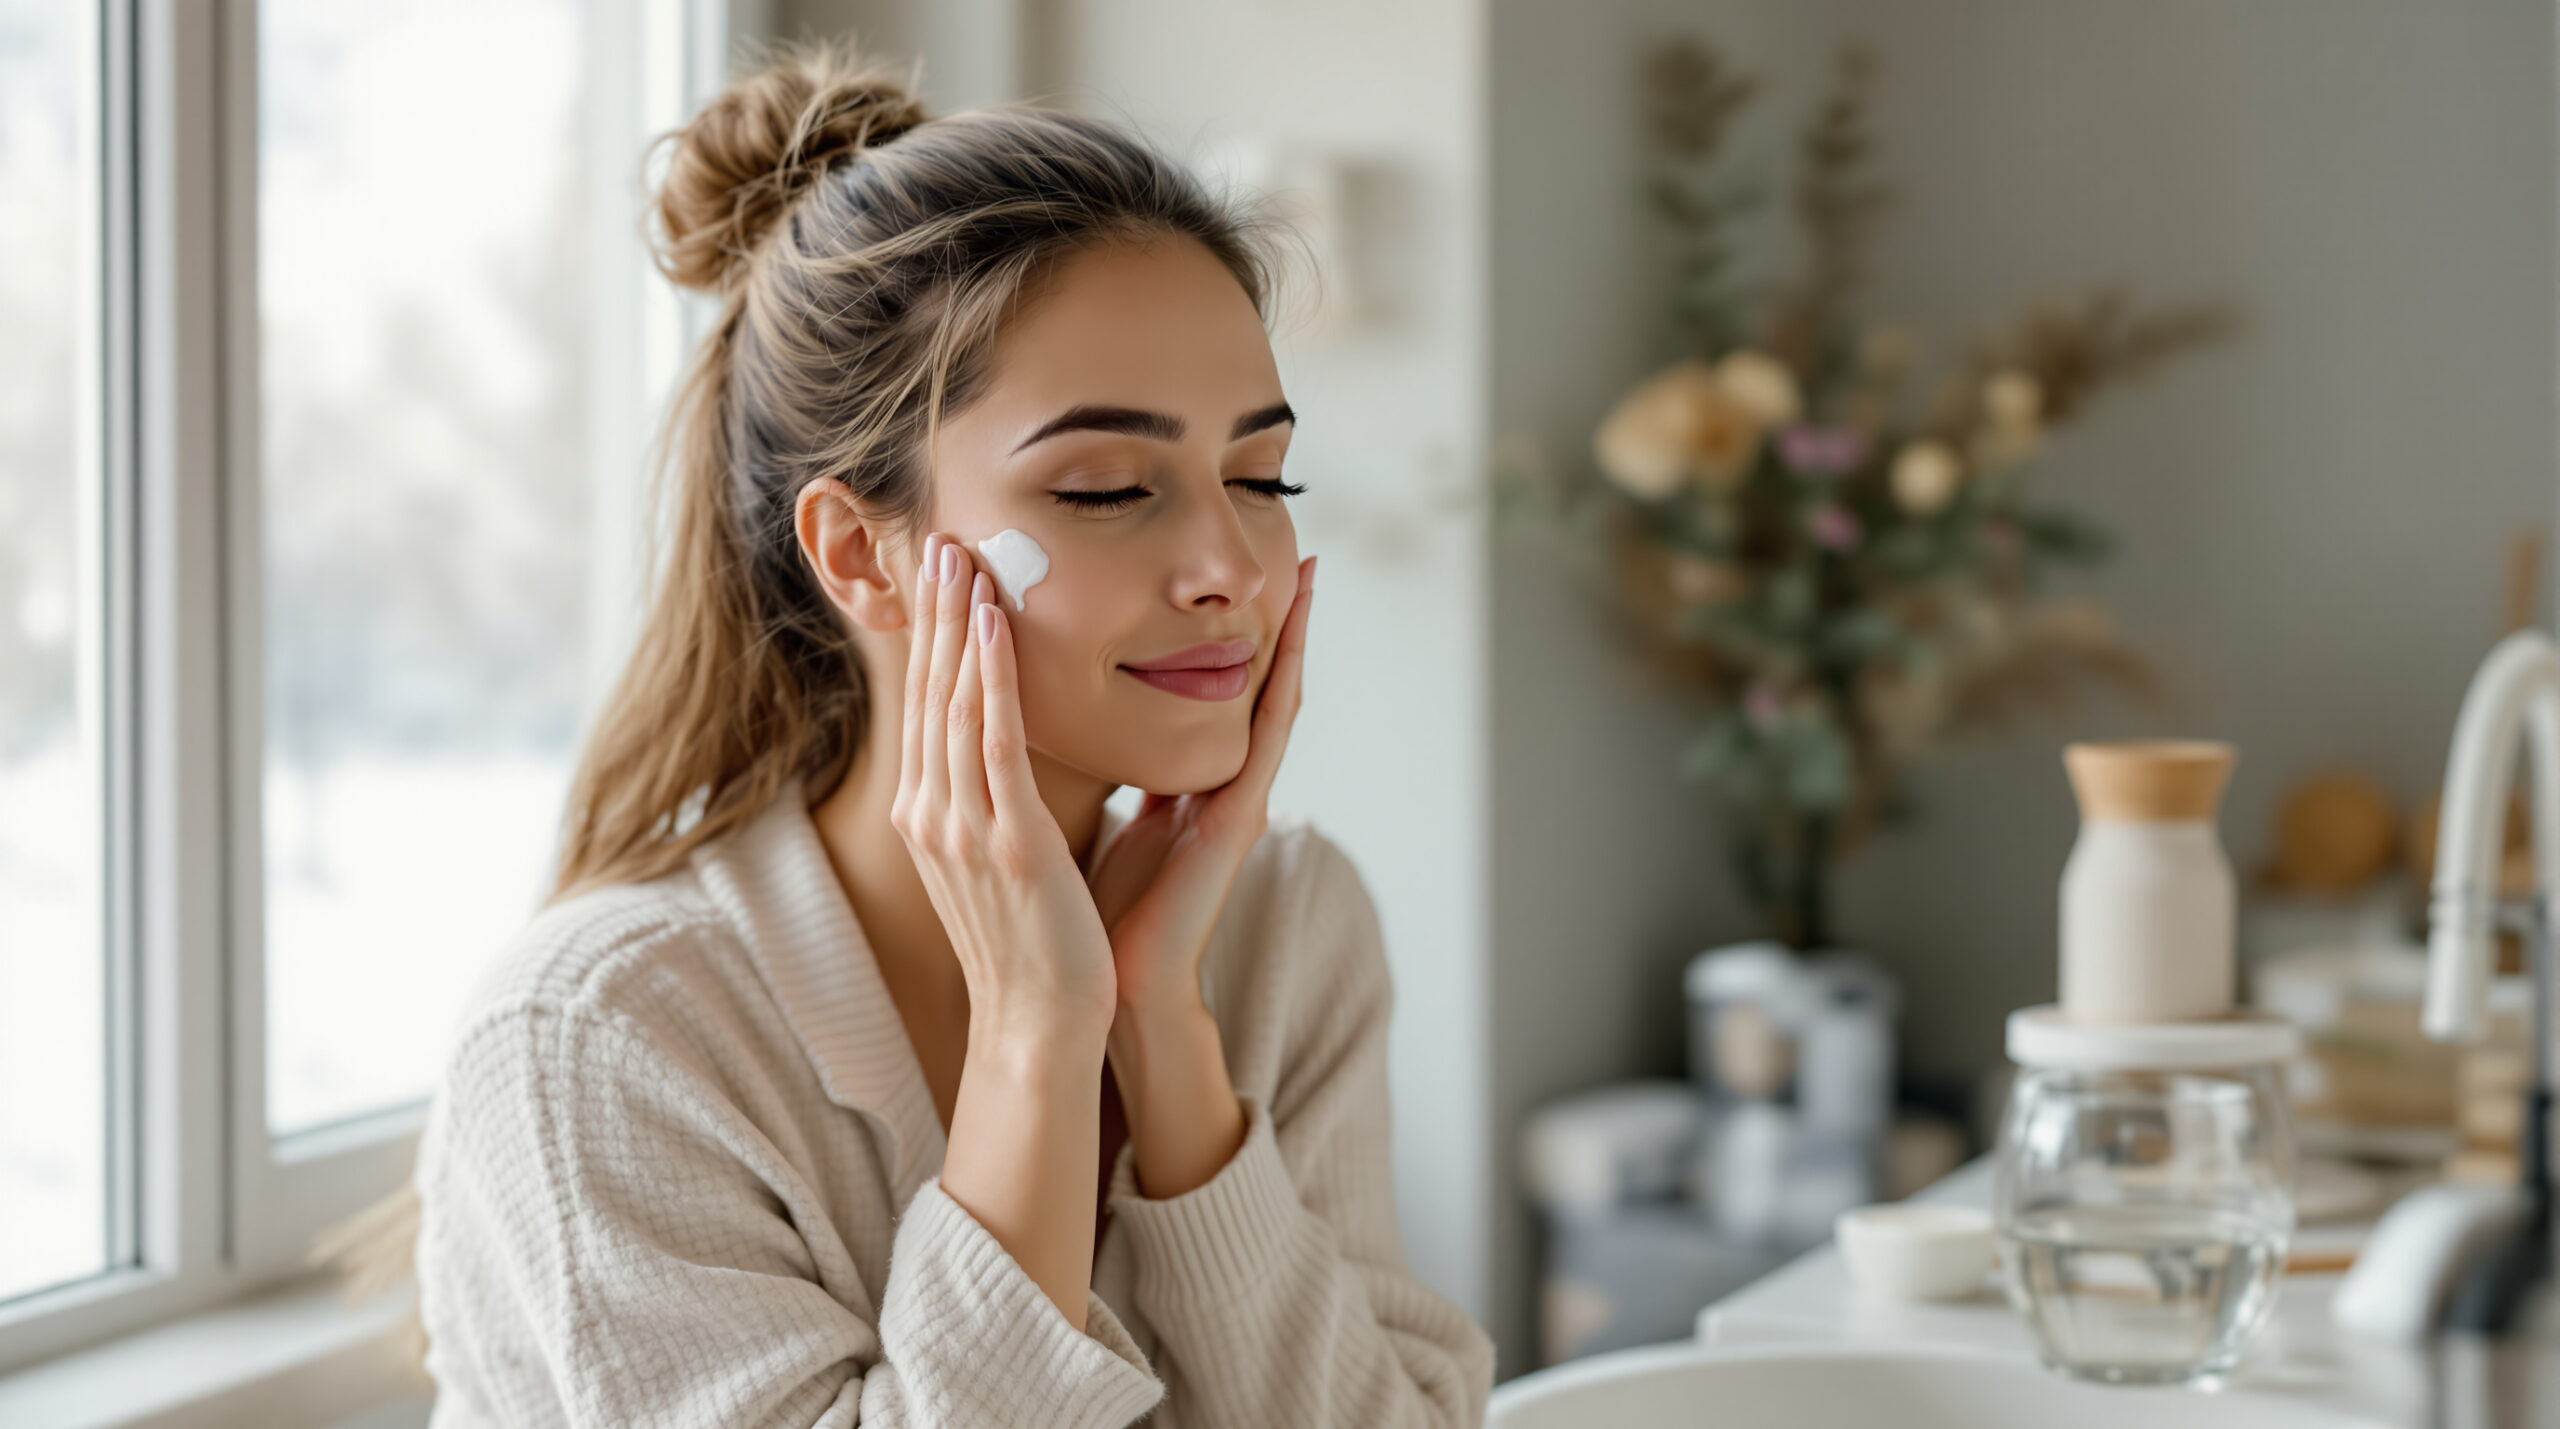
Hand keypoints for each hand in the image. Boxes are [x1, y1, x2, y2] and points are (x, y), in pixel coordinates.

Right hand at [894, 532, 1118, 1328]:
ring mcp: (963, 827)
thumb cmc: (1040, 948)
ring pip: (952, 701)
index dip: (932, 638)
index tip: (940, 576)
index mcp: (935, 819)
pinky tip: (992, 622)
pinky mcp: (1005, 840)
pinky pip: (991, 740)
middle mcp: (934, 816)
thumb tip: (1014, 765)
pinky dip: (988, 676)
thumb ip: (1002, 808)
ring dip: (955, 621)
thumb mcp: (1007, 863)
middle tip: (938, 537)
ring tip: (963, 554)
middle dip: (932, 612)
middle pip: (927, 691)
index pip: (928, 708)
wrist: (1043, 1029)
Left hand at [1089, 555, 1316, 1024]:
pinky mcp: (1236, 821)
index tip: (1250, 580)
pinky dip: (1281, 683)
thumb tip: (1109, 736)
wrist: (1110, 986)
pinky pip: (1267, 737)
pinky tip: (1292, 640)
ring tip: (1308, 576)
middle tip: (1297, 552)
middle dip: (1281, 623)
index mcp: (1194, 786)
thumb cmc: (1105, 913)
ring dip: (1295, 637)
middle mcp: (1227, 787)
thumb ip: (1127, 781)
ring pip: (1276, 701)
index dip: (1238, 638)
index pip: (1223, 694)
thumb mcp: (1118, 825)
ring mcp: (1240, 802)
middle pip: (1261, 686)